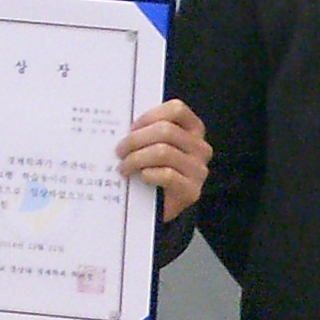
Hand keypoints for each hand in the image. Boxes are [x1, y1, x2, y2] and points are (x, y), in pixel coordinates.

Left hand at [120, 98, 210, 220]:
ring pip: (163, 152)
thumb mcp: (154, 147)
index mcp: (193, 130)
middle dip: (136, 139)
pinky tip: (140, 177)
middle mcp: (200, 148)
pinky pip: (167, 175)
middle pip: (166, 131)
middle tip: (119, 150)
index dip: (150, 116)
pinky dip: (148, 174)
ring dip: (136, 158)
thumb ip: (147, 133)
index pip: (176, 110)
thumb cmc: (154, 172)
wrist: (157, 209)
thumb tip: (122, 124)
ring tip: (124, 167)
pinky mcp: (191, 191)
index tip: (131, 128)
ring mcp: (198, 170)